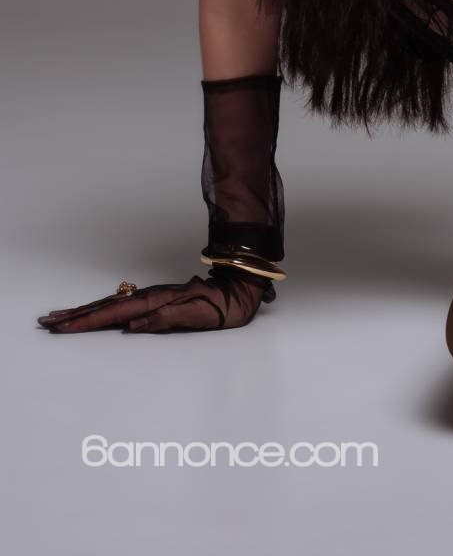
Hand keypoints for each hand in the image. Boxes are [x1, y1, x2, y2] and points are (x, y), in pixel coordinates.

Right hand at [36, 269, 270, 332]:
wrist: (238, 289)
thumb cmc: (221, 308)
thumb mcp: (197, 317)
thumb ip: (165, 320)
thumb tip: (133, 326)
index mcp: (157, 302)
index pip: (115, 314)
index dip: (87, 322)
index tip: (63, 327)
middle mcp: (150, 296)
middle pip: (106, 307)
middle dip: (76, 315)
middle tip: (49, 321)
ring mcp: (151, 296)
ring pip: (111, 304)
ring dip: (85, 311)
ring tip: (61, 316)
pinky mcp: (155, 299)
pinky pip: (121, 304)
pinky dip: (102, 308)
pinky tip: (94, 312)